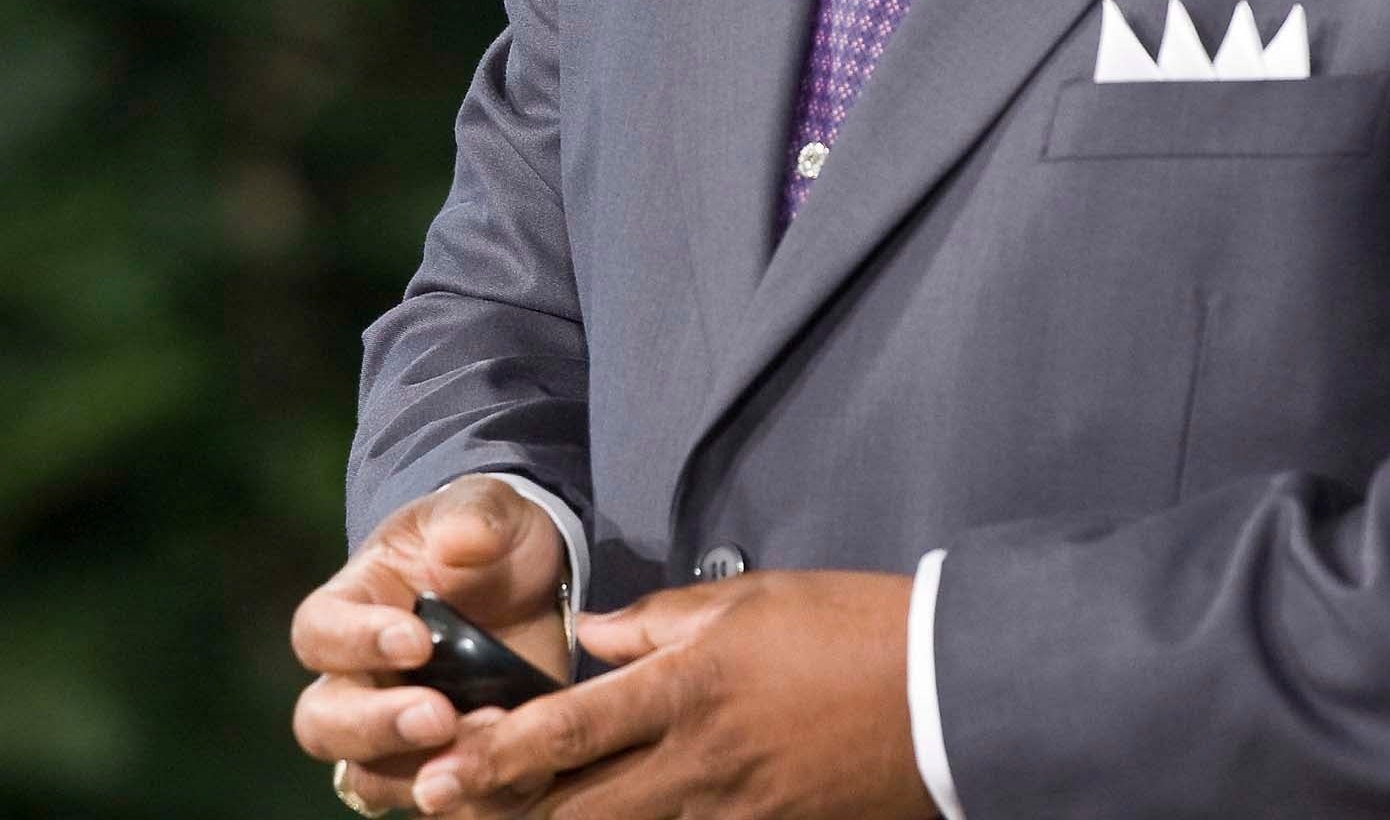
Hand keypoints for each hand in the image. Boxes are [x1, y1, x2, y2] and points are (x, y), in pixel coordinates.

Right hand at [291, 475, 571, 814]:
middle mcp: (357, 676)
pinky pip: (438, 798)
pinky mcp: (445, 758)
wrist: (530, 575)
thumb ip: (474, 516)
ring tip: (489, 738)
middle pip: (323, 722)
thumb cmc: (486, 533)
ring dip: (422, 770)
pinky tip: (518, 771)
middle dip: (376, 726)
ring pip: (368, 776)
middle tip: (439, 716)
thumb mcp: (487, 506)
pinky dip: (472, 794)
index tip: (415, 642)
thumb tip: (462, 540)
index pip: (319, 633)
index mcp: (352, 604)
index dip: (356, 643)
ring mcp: (394, 728)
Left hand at [409, 570, 932, 819]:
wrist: (939, 691)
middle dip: (503, 815)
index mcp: (691, 687)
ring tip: (512, 819)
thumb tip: (594, 635)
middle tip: (441, 809)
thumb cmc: (846, 626)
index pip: (571, 728)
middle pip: (576, 811)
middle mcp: (697, 761)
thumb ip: (662, 621)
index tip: (441, 767)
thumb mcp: (751, 600)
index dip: (498, 754)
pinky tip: (618, 818)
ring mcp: (727, 811)